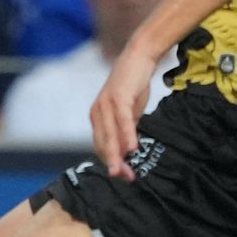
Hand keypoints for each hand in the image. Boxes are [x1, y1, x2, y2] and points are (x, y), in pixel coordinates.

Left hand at [90, 42, 158, 179]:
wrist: (139, 57)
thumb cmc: (134, 85)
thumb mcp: (129, 112)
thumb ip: (126, 131)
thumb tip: (129, 152)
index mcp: (98, 117)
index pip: (101, 146)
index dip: (111, 162)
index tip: (124, 176)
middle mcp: (97, 112)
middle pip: (103, 144)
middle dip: (114, 163)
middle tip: (126, 178)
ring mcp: (106, 104)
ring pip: (110, 135)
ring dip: (117, 154)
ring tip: (124, 171)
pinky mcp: (118, 96)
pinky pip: (122, 120)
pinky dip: (127, 135)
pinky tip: (133, 148)